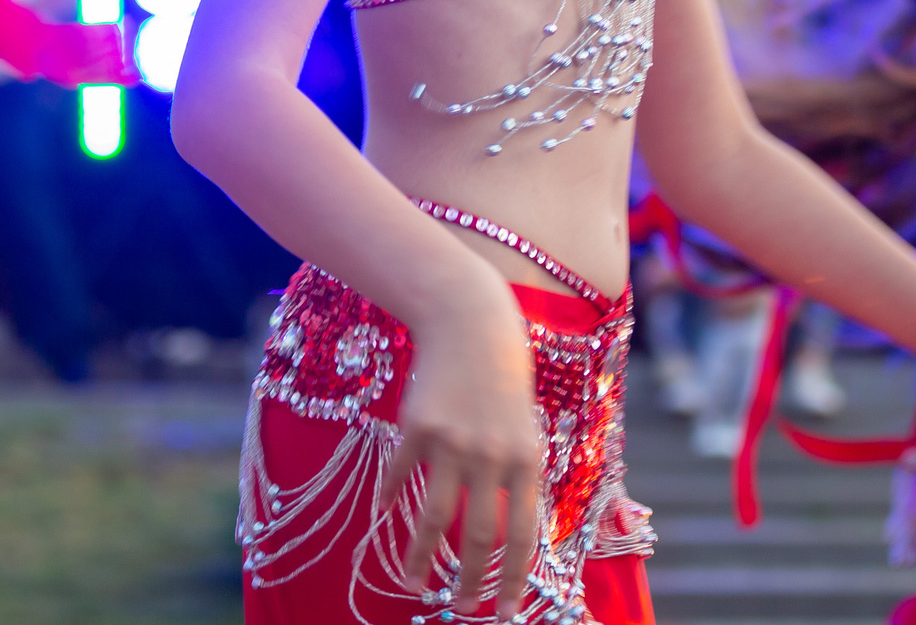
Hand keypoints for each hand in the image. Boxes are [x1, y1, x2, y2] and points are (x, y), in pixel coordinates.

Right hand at [381, 280, 542, 621]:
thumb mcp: (526, 426)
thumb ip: (519, 475)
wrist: (471, 320)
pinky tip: (387, 517)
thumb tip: (512, 532)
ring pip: (433, 519)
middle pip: (477, 536)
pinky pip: (402, 477)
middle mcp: (492, 456)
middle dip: (469, 581)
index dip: (512, 578)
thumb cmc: (504, 377)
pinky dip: (393, 500)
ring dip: (422, 559)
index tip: (504, 612)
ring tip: (415, 584)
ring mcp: (452, 443)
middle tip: (460, 608)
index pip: (522, 535)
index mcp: (527, 459)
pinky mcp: (417, 429)